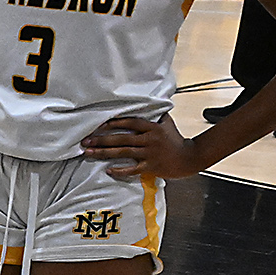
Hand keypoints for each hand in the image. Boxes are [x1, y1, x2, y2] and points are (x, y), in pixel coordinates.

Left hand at [84, 113, 202, 179]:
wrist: (190, 159)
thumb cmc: (177, 141)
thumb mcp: (168, 124)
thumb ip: (156, 116)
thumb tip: (150, 104)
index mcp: (152, 128)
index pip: (130, 122)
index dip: (113, 123)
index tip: (98, 125)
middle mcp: (149, 139)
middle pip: (122, 138)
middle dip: (101, 139)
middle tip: (85, 141)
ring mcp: (149, 153)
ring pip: (123, 152)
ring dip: (104, 153)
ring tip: (89, 153)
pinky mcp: (150, 167)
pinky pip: (132, 169)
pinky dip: (120, 170)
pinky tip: (108, 170)